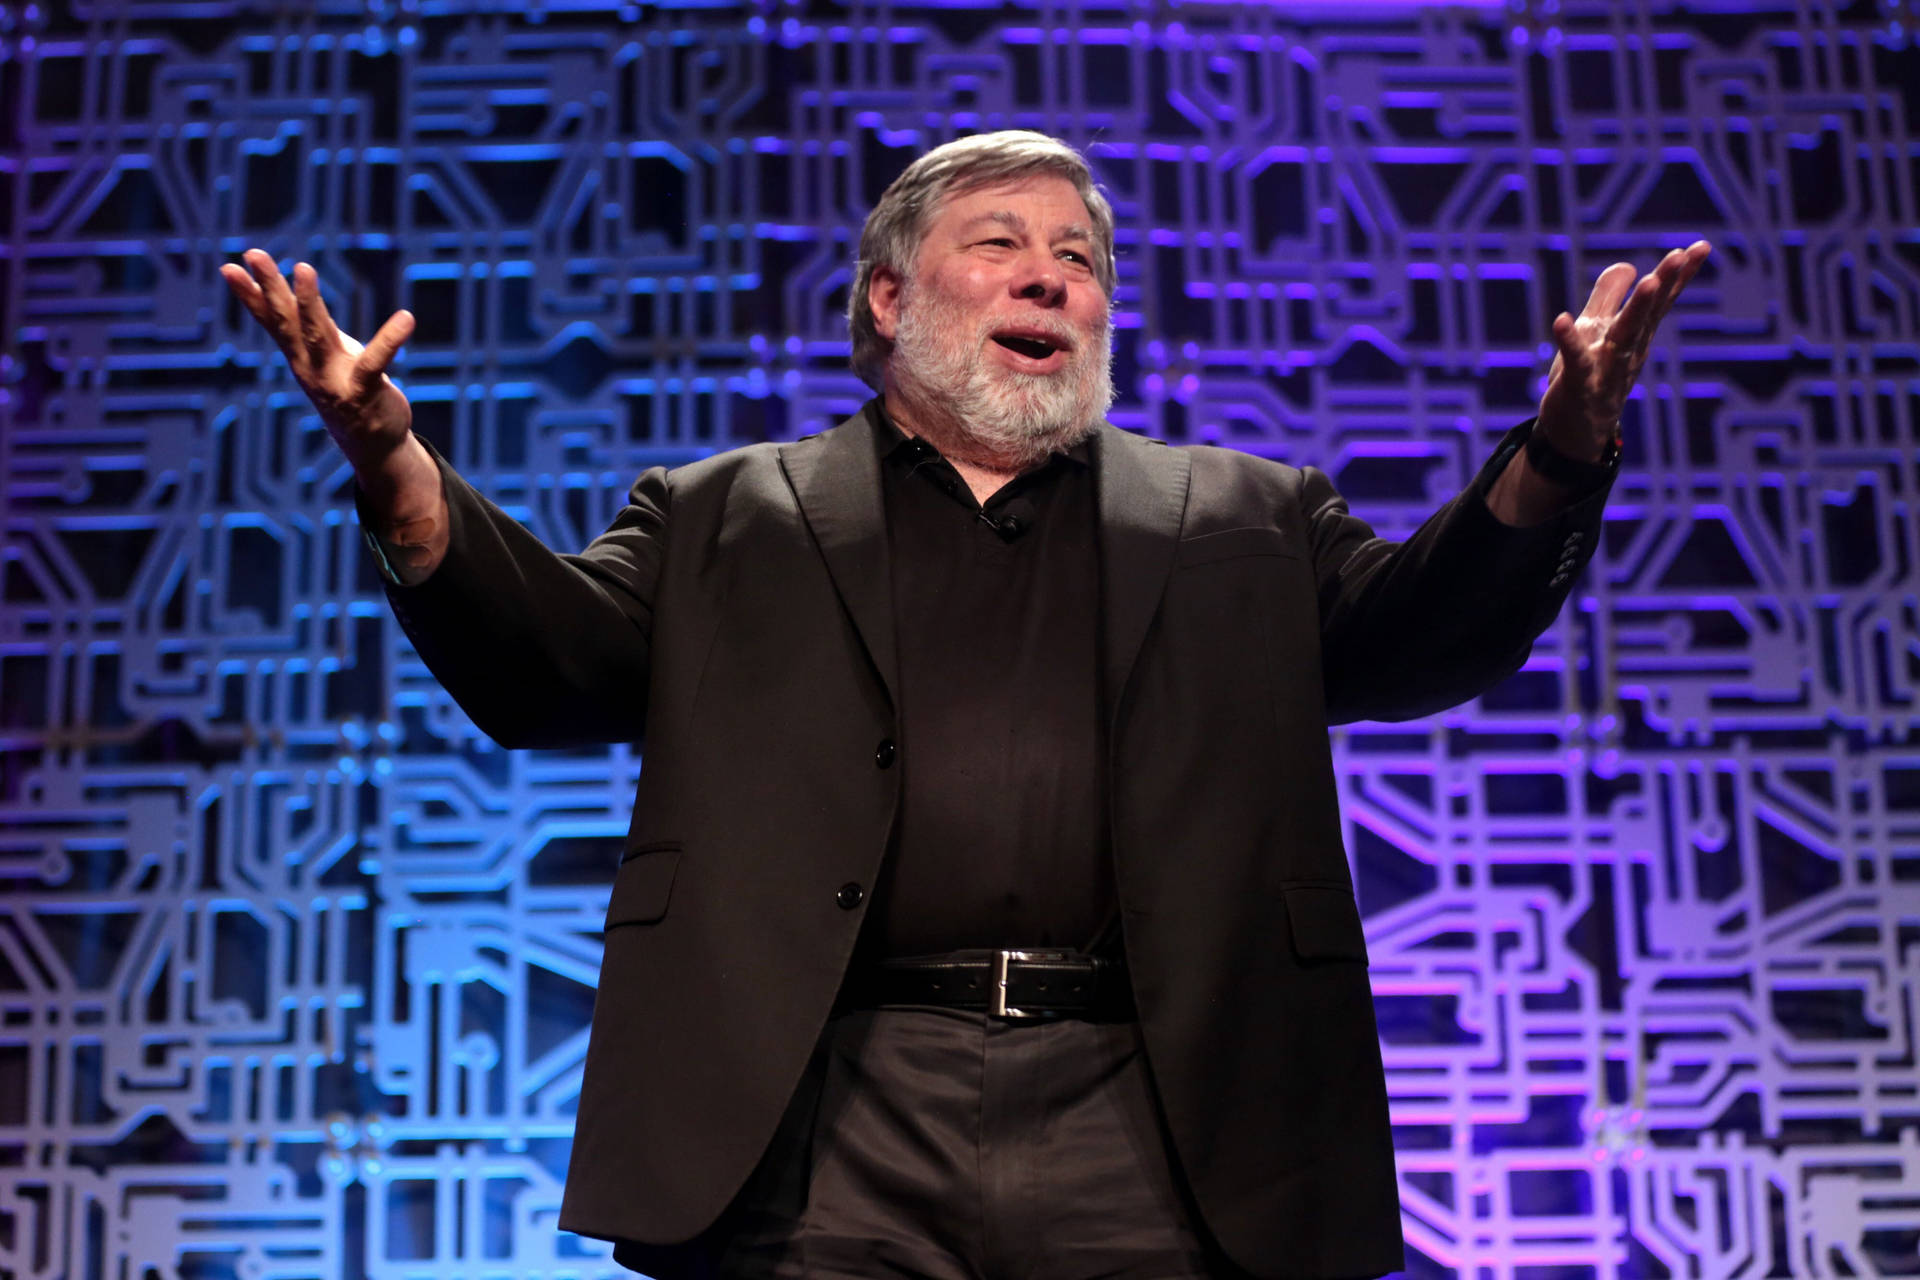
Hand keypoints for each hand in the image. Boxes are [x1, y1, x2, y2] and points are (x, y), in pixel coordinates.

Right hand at [219, 250, 417, 476]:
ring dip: (308, 302)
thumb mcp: (321, 354)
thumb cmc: (345, 388)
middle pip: (287, 321)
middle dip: (271, 288)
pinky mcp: (365, 392)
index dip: (250, 295)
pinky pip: (376, 362)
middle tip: (254, 254)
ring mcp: (334, 380)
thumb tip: (286, 294)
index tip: (229, 267)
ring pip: (317, 336)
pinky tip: (406, 318)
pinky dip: (391, 339)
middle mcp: (310, 367)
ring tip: (303, 268)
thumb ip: (305, 326)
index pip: (271, 321)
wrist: (371, 443)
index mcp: (299, 356)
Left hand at [1536, 240, 1711, 458]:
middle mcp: (1628, 350)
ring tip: (1649, 280)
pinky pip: (1576, 362)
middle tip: (1680, 255)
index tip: (1702, 246)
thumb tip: (1628, 264)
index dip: (1680, 275)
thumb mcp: (1597, 331)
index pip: (1661, 301)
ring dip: (1637, 309)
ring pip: (1624, 336)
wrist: (1574, 433)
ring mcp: (1606, 369)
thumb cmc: (1589, 378)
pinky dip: (1568, 342)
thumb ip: (1609, 298)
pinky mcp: (1579, 386)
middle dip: (1665, 284)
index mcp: (1635, 335)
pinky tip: (1561, 319)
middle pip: (1649, 314)